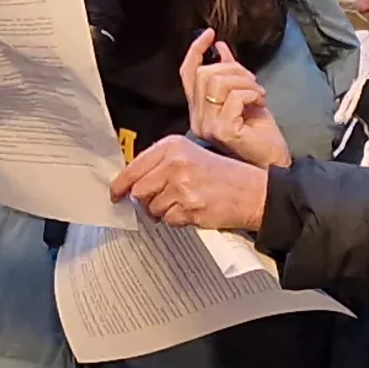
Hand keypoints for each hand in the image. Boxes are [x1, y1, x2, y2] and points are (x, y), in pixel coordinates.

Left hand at [115, 135, 270, 234]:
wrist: (252, 192)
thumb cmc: (223, 175)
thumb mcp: (191, 156)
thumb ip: (162, 165)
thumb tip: (132, 184)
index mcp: (172, 147)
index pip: (134, 167)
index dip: (121, 184)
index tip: (116, 194)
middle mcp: (174, 163)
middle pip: (139, 190)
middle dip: (145, 201)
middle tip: (159, 203)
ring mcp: (181, 186)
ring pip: (152, 208)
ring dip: (163, 212)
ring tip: (183, 205)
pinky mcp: (189, 207)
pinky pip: (169, 220)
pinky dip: (177, 220)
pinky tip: (192, 212)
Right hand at [181, 30, 287, 166]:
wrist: (273, 162)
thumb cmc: (260, 133)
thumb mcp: (244, 96)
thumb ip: (230, 74)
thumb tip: (220, 48)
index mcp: (199, 110)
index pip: (187, 74)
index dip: (196, 50)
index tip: (210, 34)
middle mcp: (197, 119)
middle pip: (205, 74)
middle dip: (233, 68)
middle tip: (252, 81)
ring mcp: (207, 126)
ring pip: (217, 82)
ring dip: (244, 81)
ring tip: (257, 92)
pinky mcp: (222, 130)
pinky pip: (233, 96)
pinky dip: (250, 92)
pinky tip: (259, 101)